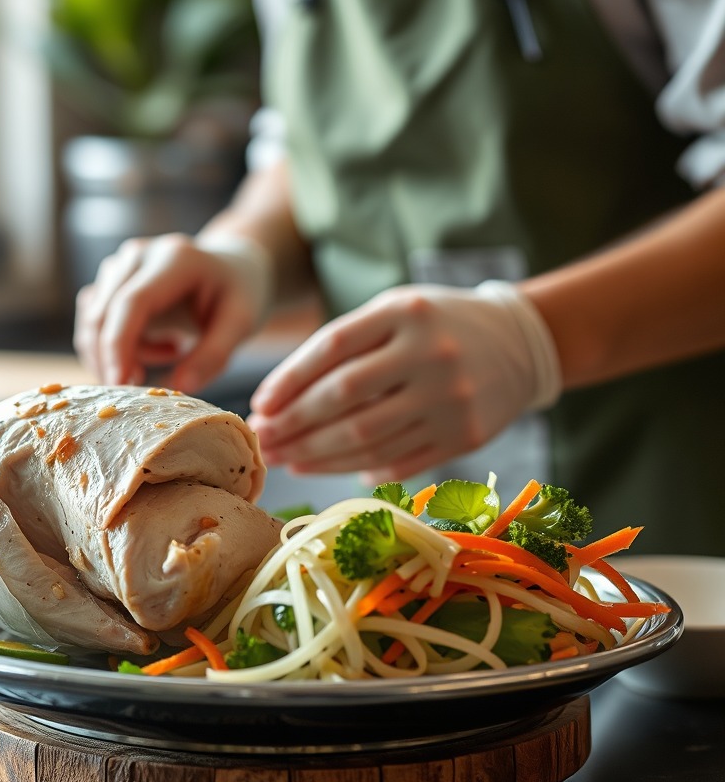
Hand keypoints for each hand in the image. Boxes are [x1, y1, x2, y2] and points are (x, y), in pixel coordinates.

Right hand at [74, 232, 272, 392]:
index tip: (120, 384)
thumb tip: (179, 388)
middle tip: (148, 387)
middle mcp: (139, 254)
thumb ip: (213, 356)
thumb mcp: (240, 324)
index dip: (119, 345)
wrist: (231, 269)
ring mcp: (119, 264)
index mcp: (175, 259)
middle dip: (114, 359)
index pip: (132, 302)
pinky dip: (116, 346)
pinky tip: (156, 345)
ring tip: (173, 351)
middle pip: (103, 313)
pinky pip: (94, 322)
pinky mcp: (109, 280)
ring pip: (94, 321)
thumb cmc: (238, 296)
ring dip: (122, 353)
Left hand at [246, 281, 560, 481]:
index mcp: (405, 313)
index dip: (289, 381)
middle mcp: (430, 355)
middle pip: (344, 398)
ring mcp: (451, 399)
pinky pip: (398, 461)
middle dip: (294, 424)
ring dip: (315, 455)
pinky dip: (355, 469)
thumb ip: (344, 345)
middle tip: (262, 439)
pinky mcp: (466, 436)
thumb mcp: (395, 311)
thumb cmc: (437, 325)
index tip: (260, 405)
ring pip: (367, 438)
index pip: (332, 348)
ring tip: (285, 459)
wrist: (521, 342)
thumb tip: (281, 403)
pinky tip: (324, 469)